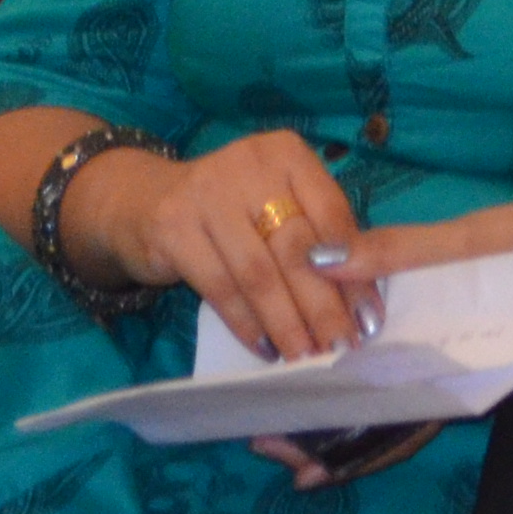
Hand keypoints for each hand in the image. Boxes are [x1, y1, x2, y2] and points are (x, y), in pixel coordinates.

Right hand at [86, 130, 367, 362]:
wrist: (142, 202)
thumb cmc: (229, 210)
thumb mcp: (275, 205)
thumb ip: (317, 237)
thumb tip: (363, 304)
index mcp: (286, 154)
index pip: (331, 215)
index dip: (355, 270)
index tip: (370, 318)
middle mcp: (249, 164)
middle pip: (297, 247)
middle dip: (324, 305)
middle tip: (342, 348)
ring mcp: (207, 194)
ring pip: (259, 274)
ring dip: (288, 324)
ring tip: (307, 359)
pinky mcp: (173, 228)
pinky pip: (220, 288)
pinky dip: (247, 325)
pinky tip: (266, 351)